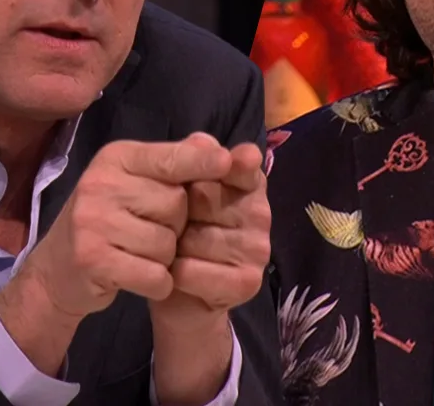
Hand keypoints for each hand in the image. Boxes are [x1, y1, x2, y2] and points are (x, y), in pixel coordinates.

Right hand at [0, 134, 233, 373]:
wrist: (57, 270)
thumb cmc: (109, 221)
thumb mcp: (136, 184)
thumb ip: (174, 164)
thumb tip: (212, 144)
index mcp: (115, 158)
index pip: (171, 158)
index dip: (201, 163)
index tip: (224, 163)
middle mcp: (100, 183)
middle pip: (176, 204)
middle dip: (175, 225)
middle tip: (147, 231)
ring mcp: (92, 221)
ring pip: (167, 243)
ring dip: (164, 258)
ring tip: (137, 254)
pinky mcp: (92, 259)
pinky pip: (154, 274)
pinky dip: (156, 283)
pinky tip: (137, 277)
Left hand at [159, 137, 270, 319]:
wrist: (179, 293)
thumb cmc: (179, 233)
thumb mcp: (179, 193)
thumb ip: (190, 163)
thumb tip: (202, 139)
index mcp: (249, 184)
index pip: (240, 165)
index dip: (226, 164)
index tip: (224, 162)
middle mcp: (260, 213)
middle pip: (206, 199)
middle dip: (178, 211)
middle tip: (175, 223)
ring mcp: (258, 249)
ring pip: (196, 237)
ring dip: (172, 246)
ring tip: (174, 252)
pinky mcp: (246, 283)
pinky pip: (193, 270)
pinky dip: (175, 273)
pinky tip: (175, 274)